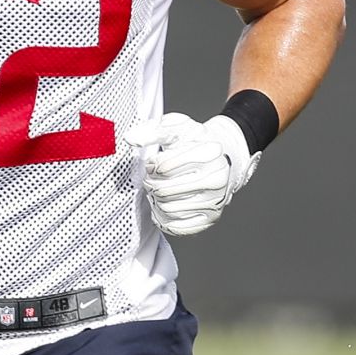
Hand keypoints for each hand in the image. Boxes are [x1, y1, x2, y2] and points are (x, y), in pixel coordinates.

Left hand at [127, 113, 258, 235]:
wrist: (225, 156)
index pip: (164, 168)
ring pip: (167, 208)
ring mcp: (216, 200)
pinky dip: (163, 218)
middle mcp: (217, 178)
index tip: (154, 163)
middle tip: (151, 178)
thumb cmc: (196, 142)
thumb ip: (153, 130)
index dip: (151, 166)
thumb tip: (131, 138)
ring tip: (159, 189)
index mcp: (210, 152)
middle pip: (163, 190)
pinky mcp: (211, 218)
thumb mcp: (177, 128)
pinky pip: (177, 227)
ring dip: (155, 200)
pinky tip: (164, 205)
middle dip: (151, 184)